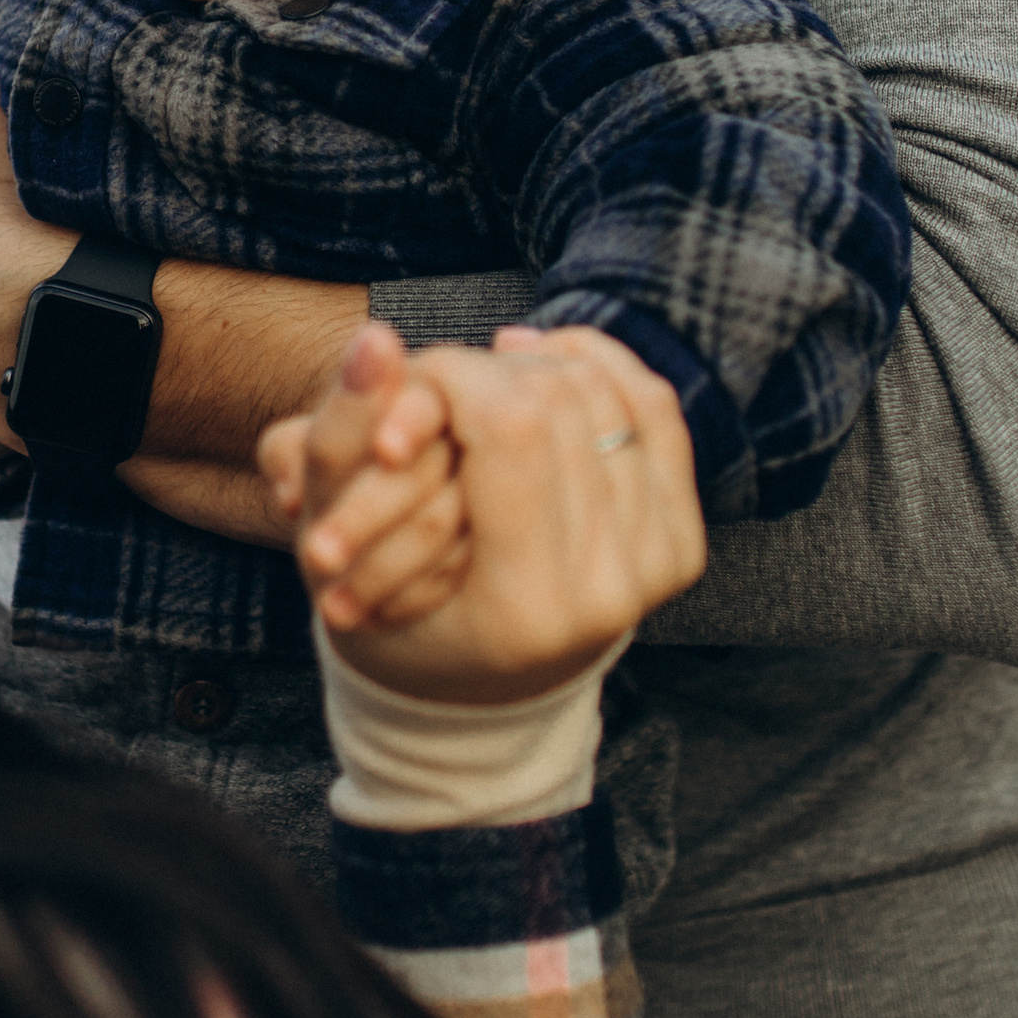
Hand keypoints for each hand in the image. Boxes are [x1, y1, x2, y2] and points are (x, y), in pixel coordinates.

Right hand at [276, 323, 705, 704]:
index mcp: (520, 606)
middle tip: (451, 377)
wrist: (472, 681)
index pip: (511, 427)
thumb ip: (347, 426)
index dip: (458, 376)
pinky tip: (546, 358)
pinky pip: (657, 414)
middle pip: (565, 402)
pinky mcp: (680, 550)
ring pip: (612, 396)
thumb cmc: (383, 606)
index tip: (420, 376)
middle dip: (497, 369)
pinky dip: (603, 368)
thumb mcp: (337, 526)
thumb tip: (375, 336)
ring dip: (544, 363)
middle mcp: (604, 598)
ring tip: (489, 369)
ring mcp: (653, 575)